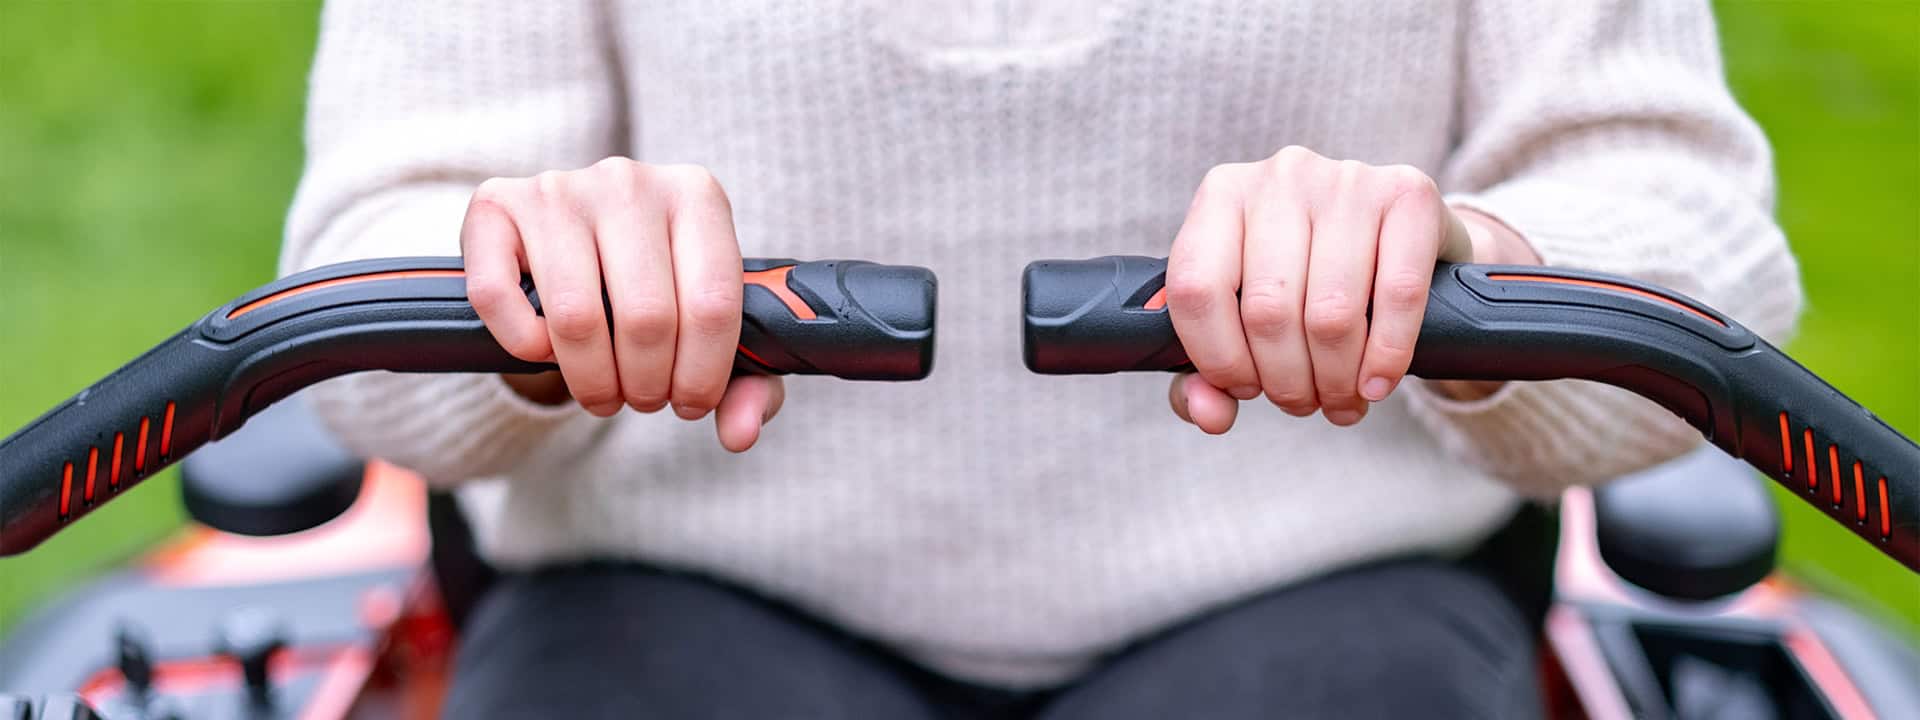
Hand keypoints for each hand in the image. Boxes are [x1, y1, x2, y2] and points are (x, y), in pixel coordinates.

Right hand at [461, 157, 782, 451]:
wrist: (579, 244)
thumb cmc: (657, 290)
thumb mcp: (711, 329)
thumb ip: (748, 384)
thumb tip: (740, 433)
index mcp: (697, 196)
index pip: (712, 305)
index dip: (702, 375)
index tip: (689, 403)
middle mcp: (630, 182)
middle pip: (647, 318)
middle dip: (646, 384)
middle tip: (642, 399)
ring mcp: (559, 188)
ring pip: (576, 317)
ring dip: (591, 379)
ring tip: (603, 391)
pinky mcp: (496, 204)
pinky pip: (499, 296)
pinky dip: (522, 343)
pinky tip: (543, 351)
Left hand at [1164, 146, 1538, 433]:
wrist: (1401, 240)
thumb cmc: (1307, 283)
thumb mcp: (1244, 322)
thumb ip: (1205, 377)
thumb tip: (1210, 415)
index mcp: (1222, 195)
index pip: (1195, 289)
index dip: (1218, 358)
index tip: (1245, 388)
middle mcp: (1280, 176)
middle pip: (1267, 311)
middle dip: (1286, 381)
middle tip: (1302, 404)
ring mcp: (1347, 179)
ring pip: (1330, 313)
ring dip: (1335, 380)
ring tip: (1339, 400)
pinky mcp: (1410, 194)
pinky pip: (1396, 296)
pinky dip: (1386, 357)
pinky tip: (1377, 384)